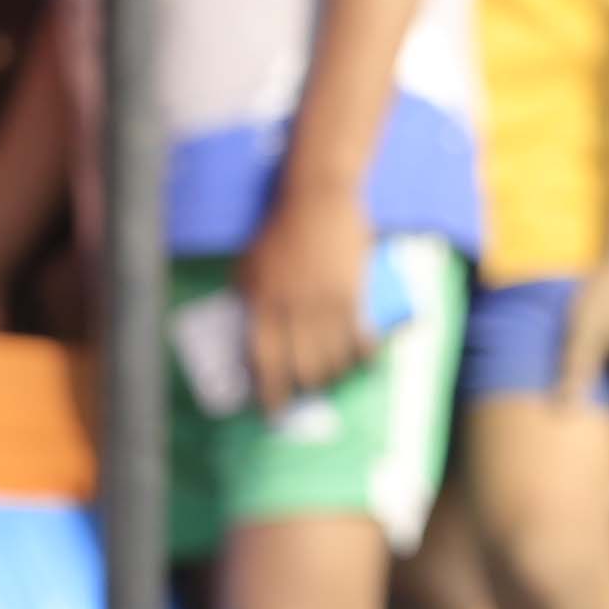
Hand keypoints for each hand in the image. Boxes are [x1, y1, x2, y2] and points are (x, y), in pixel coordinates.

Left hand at [240, 195, 377, 412]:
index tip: (271, 410)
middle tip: (304, 395)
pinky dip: (362, 355)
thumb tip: (247, 333)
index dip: (269, 392)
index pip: (265, 361)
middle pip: (303, 368)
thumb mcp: (248, 264)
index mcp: (264, 303)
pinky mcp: (354, 294)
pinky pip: (359, 337)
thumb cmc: (278, 230)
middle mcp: (295, 308)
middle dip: (303, 389)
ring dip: (333, 376)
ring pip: (333, 358)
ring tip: (329, 378)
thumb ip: (246, 299)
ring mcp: (326, 303)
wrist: (318, 198)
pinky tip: (362, 361)